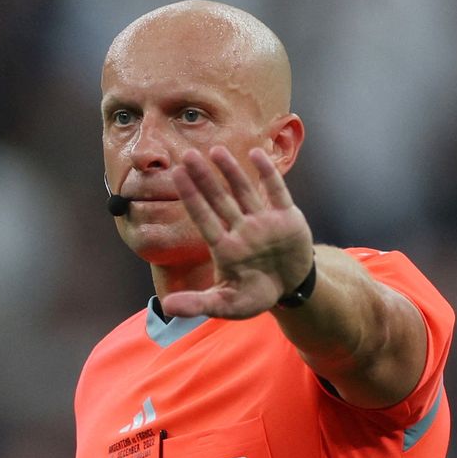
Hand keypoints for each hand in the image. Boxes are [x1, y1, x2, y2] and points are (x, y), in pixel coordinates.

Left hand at [161, 145, 313, 318]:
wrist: (291, 288)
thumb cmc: (254, 294)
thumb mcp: (226, 304)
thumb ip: (198, 304)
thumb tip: (166, 307)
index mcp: (225, 248)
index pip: (204, 218)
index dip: (191, 196)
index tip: (176, 175)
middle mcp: (241, 229)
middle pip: (219, 199)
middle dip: (204, 178)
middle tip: (187, 155)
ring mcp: (263, 222)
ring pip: (244, 191)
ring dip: (231, 171)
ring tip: (216, 150)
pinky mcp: (287, 218)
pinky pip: (276, 192)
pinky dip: (268, 174)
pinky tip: (256, 154)